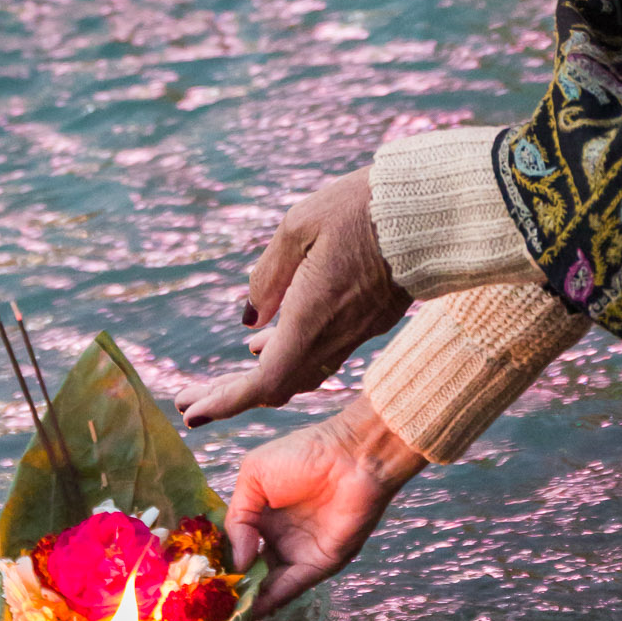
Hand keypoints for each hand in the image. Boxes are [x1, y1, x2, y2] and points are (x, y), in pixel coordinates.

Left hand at [176, 167, 409, 427]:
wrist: (432, 210)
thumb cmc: (361, 208)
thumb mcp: (298, 226)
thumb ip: (268, 275)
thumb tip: (250, 320)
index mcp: (312, 316)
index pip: (265, 381)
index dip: (227, 401)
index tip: (193, 412)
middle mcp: (334, 335)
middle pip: (277, 386)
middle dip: (230, 396)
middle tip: (189, 403)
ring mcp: (356, 331)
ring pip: (299, 372)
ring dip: (258, 380)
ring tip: (219, 381)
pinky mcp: (369, 320)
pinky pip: (320, 354)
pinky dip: (285, 358)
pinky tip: (265, 343)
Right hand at [226, 395, 425, 613]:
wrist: (351, 456)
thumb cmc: (303, 454)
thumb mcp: (254, 475)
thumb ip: (237, 518)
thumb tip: (237, 558)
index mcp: (262, 515)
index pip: (237, 545)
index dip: (222, 559)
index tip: (203, 577)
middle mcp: (279, 537)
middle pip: (252, 569)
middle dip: (234, 586)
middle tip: (210, 604)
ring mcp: (299, 552)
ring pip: (270, 583)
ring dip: (251, 599)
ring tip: (225, 614)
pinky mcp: (320, 563)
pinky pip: (292, 586)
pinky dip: (273, 600)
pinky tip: (252, 610)